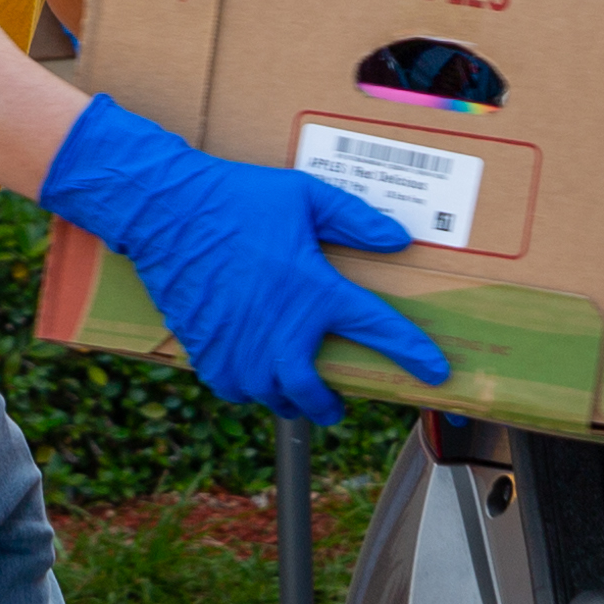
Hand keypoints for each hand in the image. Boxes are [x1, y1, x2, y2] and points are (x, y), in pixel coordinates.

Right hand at [38, 95, 450, 424]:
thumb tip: (398, 239)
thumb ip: (355, 220)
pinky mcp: (207, 350)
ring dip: (287, 400)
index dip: (413, 355)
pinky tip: (251, 379)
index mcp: (316, 293)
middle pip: (315, 393)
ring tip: (294, 395)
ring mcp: (242, 348)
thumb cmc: (238, 199)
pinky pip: (233, 388)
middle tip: (336, 406)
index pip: (380, 332)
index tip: (436, 374)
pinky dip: (246, 389)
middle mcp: (282, 333)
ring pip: (272, 397)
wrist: (168, 212)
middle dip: (329, 405)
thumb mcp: (306, 197)